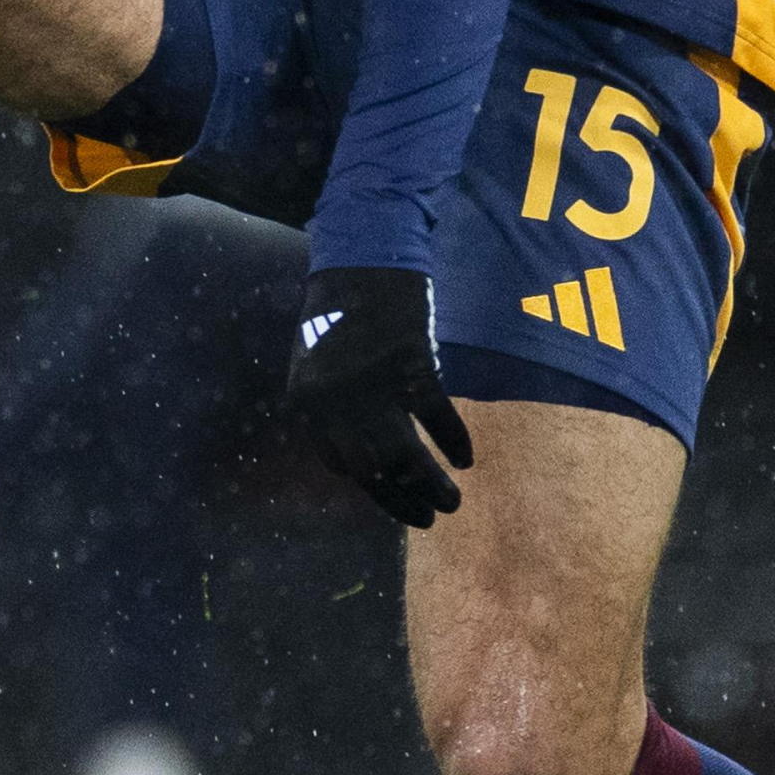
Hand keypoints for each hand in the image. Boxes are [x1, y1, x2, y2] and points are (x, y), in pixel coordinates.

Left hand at [285, 265, 472, 528]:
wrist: (361, 255)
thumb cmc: (336, 308)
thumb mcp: (315, 362)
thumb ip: (331, 407)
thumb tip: (359, 454)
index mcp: (307, 402)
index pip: (340, 465)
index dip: (370, 487)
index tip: (392, 498)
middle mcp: (335, 402)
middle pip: (372, 470)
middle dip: (401, 500)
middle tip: (426, 519)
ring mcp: (373, 385)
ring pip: (405, 455)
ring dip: (430, 485)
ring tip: (452, 503)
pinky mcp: (410, 365)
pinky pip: (436, 416)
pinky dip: (454, 440)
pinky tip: (466, 460)